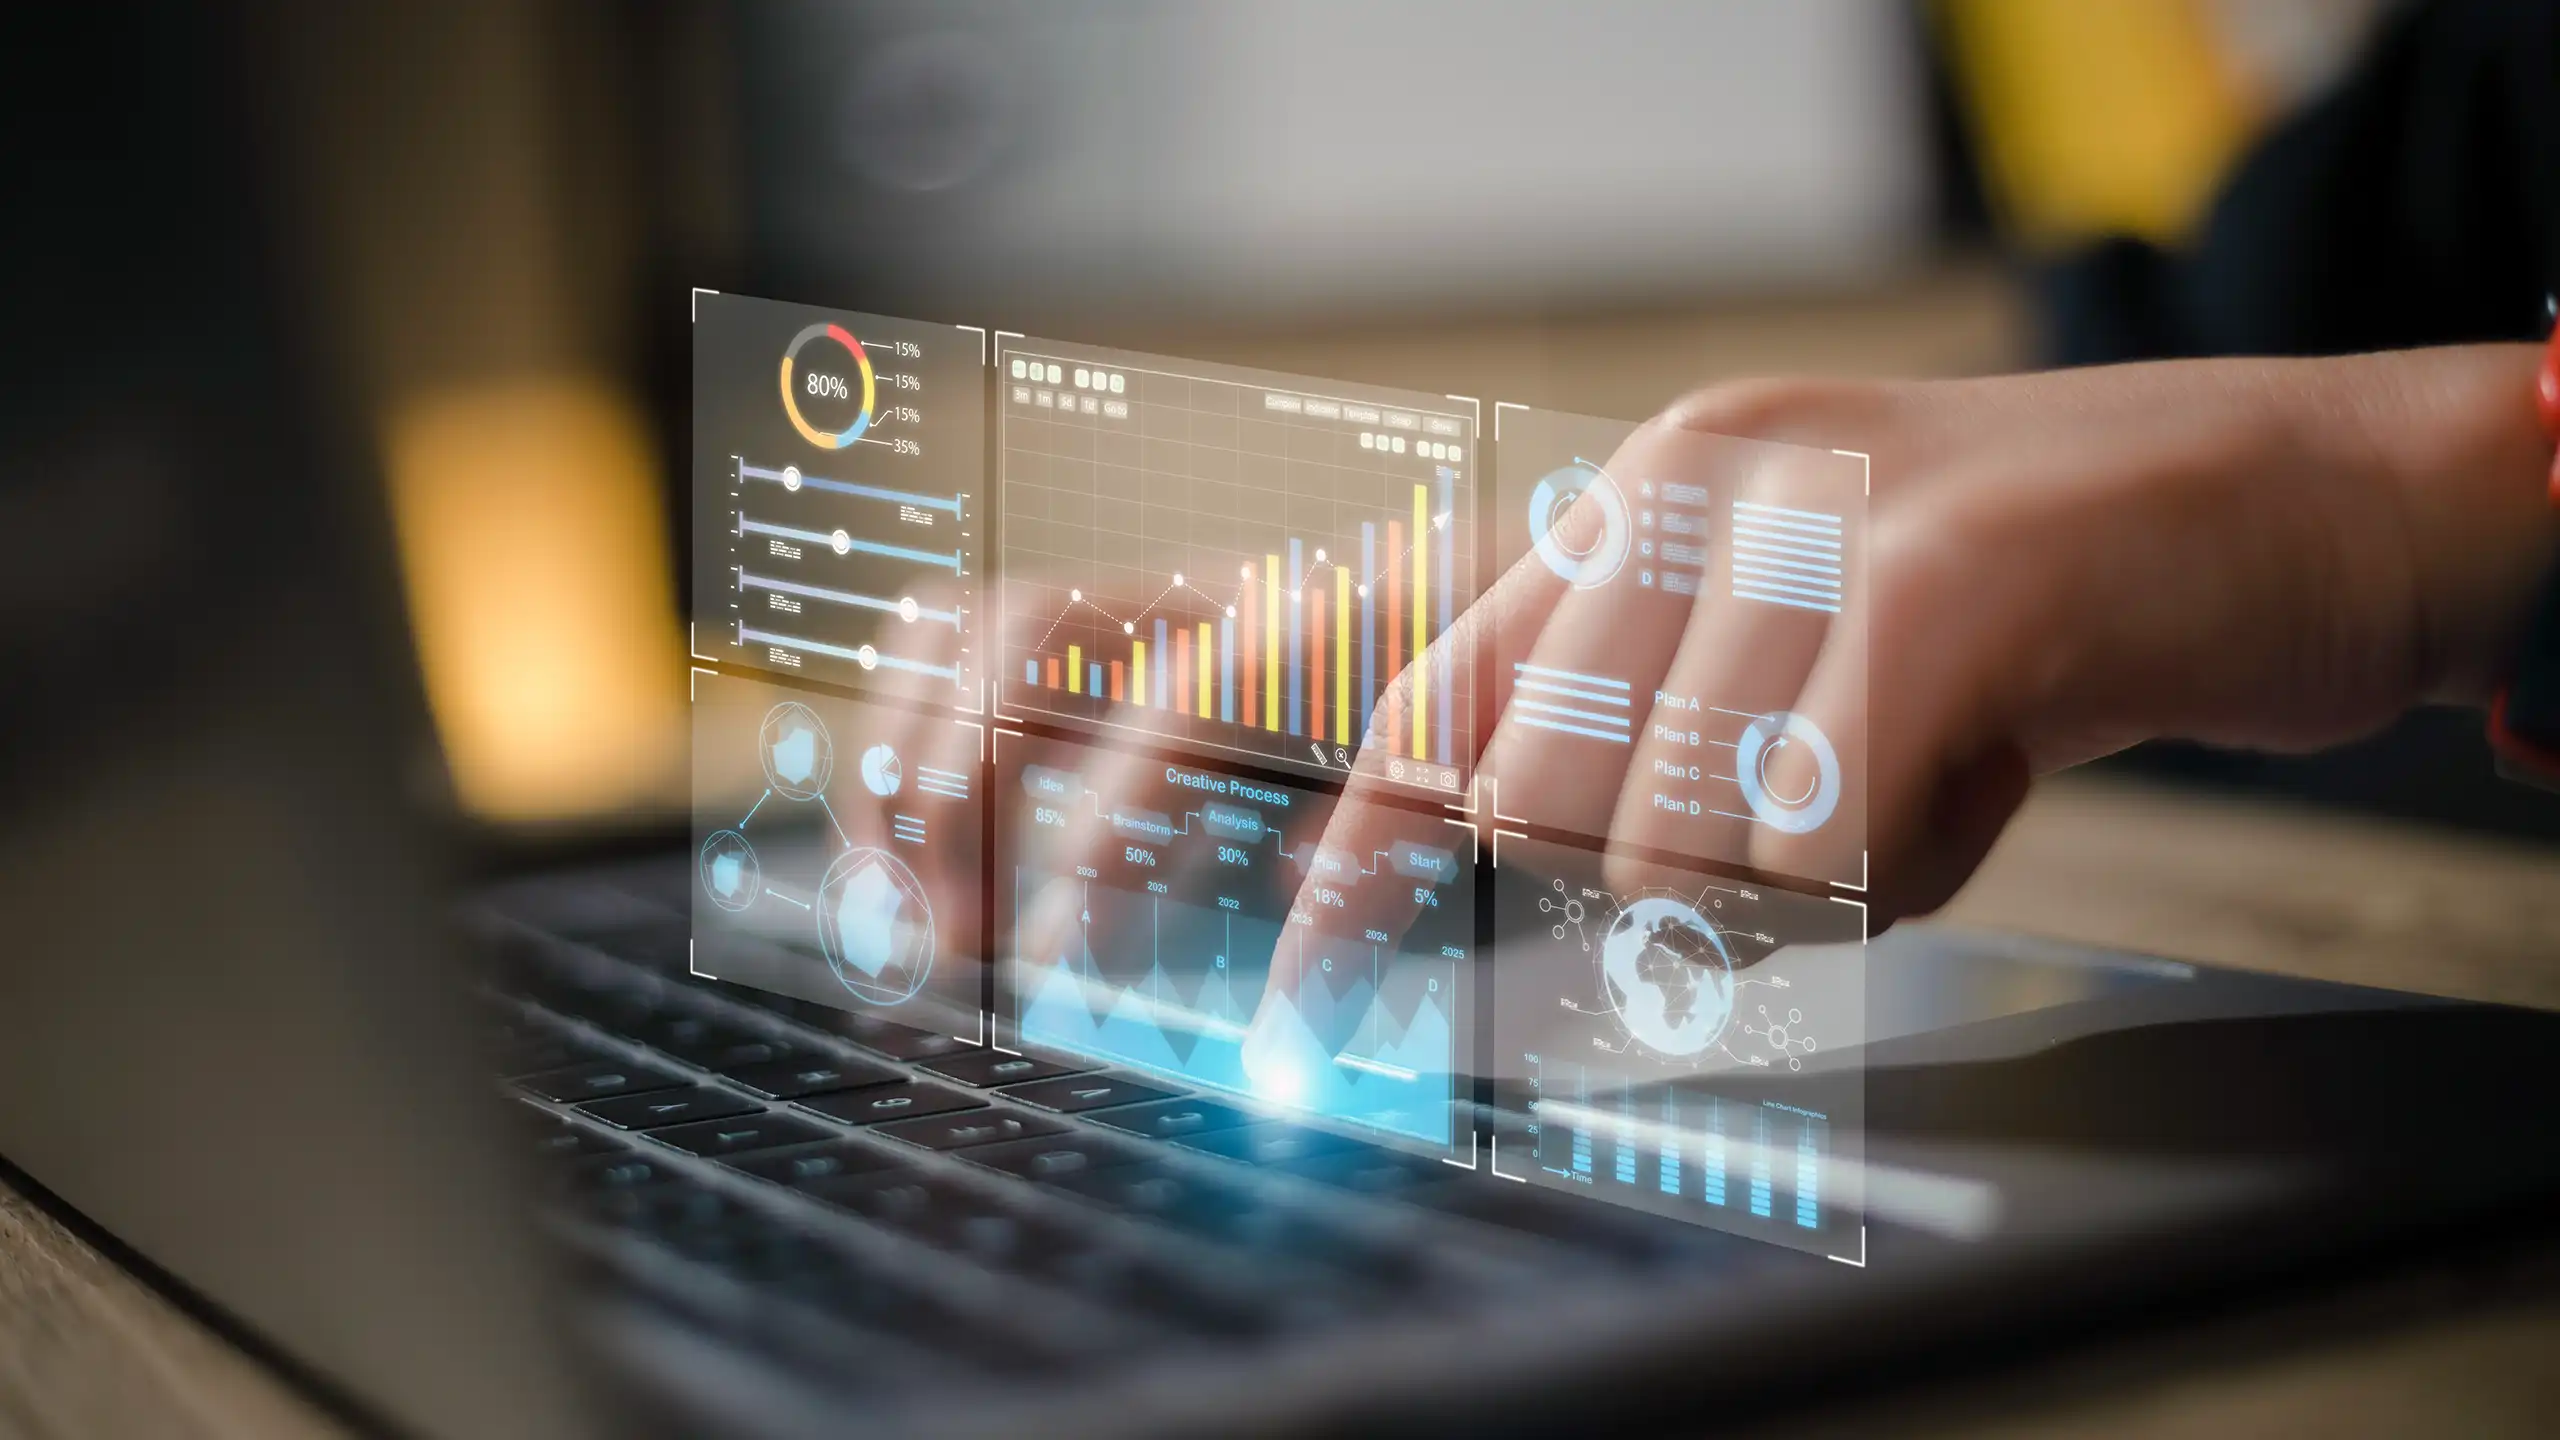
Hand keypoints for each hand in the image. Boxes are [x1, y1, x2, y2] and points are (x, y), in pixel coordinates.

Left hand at [1299, 344, 2556, 943]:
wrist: (2306, 503)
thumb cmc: (2031, 618)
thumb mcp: (1798, 659)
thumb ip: (1638, 752)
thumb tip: (1479, 891)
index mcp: (1636, 501)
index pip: (1420, 712)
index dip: (1354, 877)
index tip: (1310, 1016)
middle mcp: (1696, 480)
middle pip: (1534, 808)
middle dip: (1663, 887)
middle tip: (1823, 835)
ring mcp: (1820, 511)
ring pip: (1672, 838)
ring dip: (1811, 882)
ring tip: (1933, 777)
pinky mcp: (1948, 574)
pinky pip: (1826, 829)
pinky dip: (1911, 863)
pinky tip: (1991, 769)